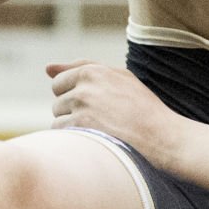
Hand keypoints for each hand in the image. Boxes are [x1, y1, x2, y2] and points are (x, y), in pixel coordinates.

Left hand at [48, 61, 181, 163]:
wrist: (161, 135)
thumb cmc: (142, 107)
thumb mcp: (119, 78)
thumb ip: (82, 68)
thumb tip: (46, 68)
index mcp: (92, 70)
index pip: (59, 81)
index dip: (73, 95)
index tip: (92, 105)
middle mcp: (84, 86)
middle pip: (57, 101)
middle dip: (71, 111)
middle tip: (99, 119)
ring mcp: (81, 107)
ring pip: (57, 118)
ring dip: (72, 127)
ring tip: (99, 131)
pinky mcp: (81, 127)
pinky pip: (61, 133)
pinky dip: (74, 139)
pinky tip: (94, 141)